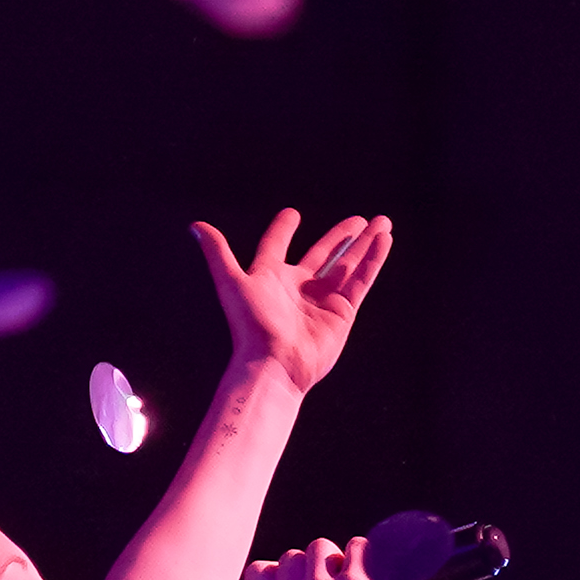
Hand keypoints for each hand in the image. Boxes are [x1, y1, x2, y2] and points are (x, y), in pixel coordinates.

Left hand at [191, 207, 393, 393]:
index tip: (293, 215)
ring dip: (365, 244)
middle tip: (359, 220)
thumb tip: (196, 225)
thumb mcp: (232, 282)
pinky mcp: (342, 312)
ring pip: (348, 265)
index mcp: (269, 278)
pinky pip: (361, 280)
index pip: (277, 247)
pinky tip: (383, 240)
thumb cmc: (250, 325)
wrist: (273, 364)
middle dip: (342, 237)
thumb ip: (218, 253)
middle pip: (324, 255)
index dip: (283, 231)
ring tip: (382, 222)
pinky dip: (373, 260)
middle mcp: (297, 288)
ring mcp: (322, 300)